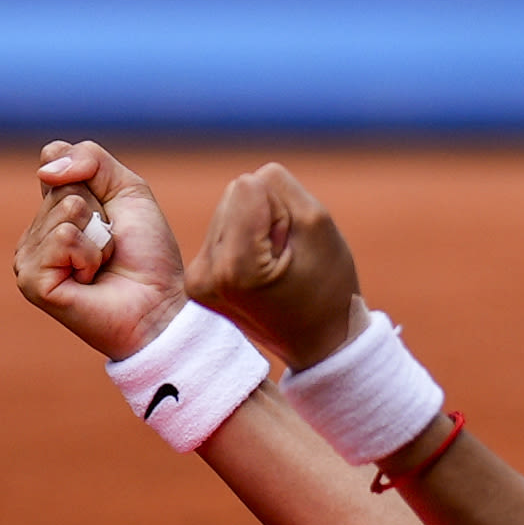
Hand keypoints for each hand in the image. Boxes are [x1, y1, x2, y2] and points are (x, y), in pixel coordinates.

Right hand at [16, 139, 190, 355]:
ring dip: (100, 237)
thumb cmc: (147, 254)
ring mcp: (28, 258)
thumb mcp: (128, 189)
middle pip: (64, 185)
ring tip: (102, 265)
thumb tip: (45, 170)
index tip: (113, 214)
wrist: (161, 305)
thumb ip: (91, 159)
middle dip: (102, 212)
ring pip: (66, 209)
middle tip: (112, 246)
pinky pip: (64, 238)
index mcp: (51, 211)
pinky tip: (91, 280)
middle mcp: (34, 234)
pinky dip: (91, 255)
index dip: (94, 178)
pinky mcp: (31, 281)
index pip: (54, 158)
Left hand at [184, 161, 363, 372]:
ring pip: (227, 208)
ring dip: (256, 226)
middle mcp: (204, 275)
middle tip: (287, 258)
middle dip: (267, 216)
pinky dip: (245, 239)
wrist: (319, 342)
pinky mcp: (196, 281)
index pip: (250, 186)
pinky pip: (222, 228)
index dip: (282, 209)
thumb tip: (243, 182)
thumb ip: (276, 187)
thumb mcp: (317, 224)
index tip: (292, 247)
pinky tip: (260, 270)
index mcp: (234, 268)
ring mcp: (196, 281)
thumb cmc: (327, 287)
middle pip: (234, 195)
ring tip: (276, 265)